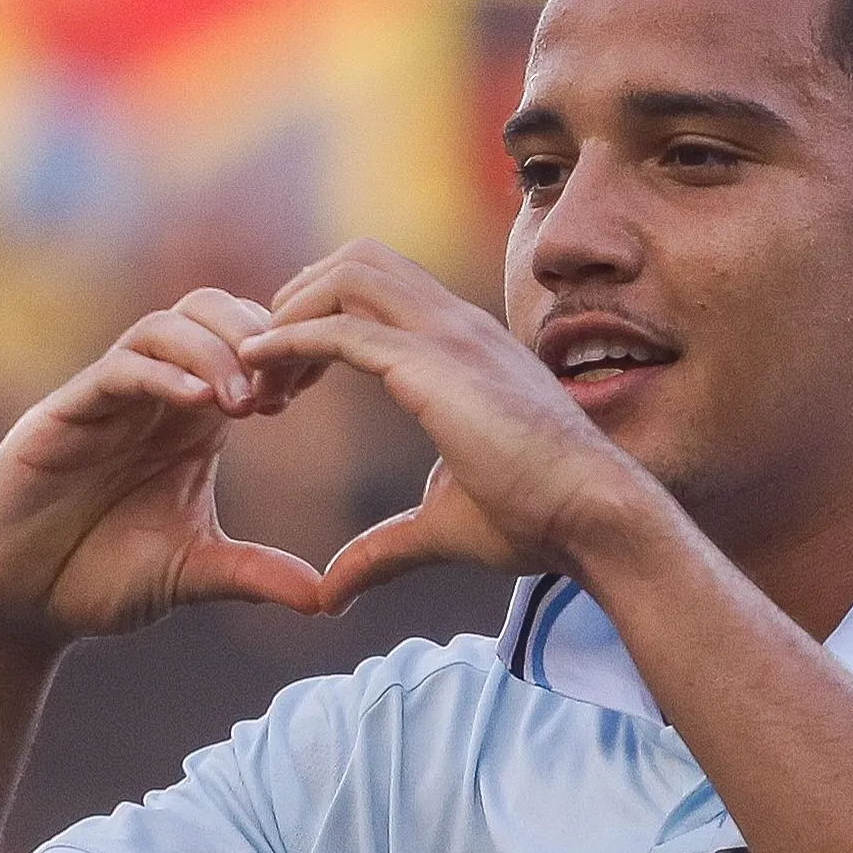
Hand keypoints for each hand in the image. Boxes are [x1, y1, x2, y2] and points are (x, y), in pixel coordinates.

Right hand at [0, 289, 324, 643]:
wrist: (19, 605)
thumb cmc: (99, 577)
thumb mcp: (193, 573)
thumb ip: (254, 574)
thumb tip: (327, 598)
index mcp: (191, 419)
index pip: (244, 345)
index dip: (283, 353)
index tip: (312, 389)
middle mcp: (151, 395)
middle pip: (209, 311)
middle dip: (254, 336)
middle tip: (283, 390)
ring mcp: (106, 399)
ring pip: (164, 327)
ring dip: (214, 351)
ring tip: (245, 403)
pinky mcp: (64, 416)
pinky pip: (116, 370)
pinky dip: (159, 374)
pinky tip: (197, 403)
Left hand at [236, 240, 671, 613]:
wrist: (594, 517)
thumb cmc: (539, 518)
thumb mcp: (443, 526)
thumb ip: (384, 548)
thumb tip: (333, 592)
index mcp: (465, 348)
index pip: (382, 290)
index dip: (323, 320)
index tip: (288, 384)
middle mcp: (457, 326)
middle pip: (358, 260)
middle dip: (299, 298)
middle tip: (263, 366)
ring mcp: (450, 337)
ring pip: (348, 273)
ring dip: (292, 311)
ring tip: (258, 370)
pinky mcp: (435, 366)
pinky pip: (343, 328)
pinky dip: (291, 339)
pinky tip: (257, 367)